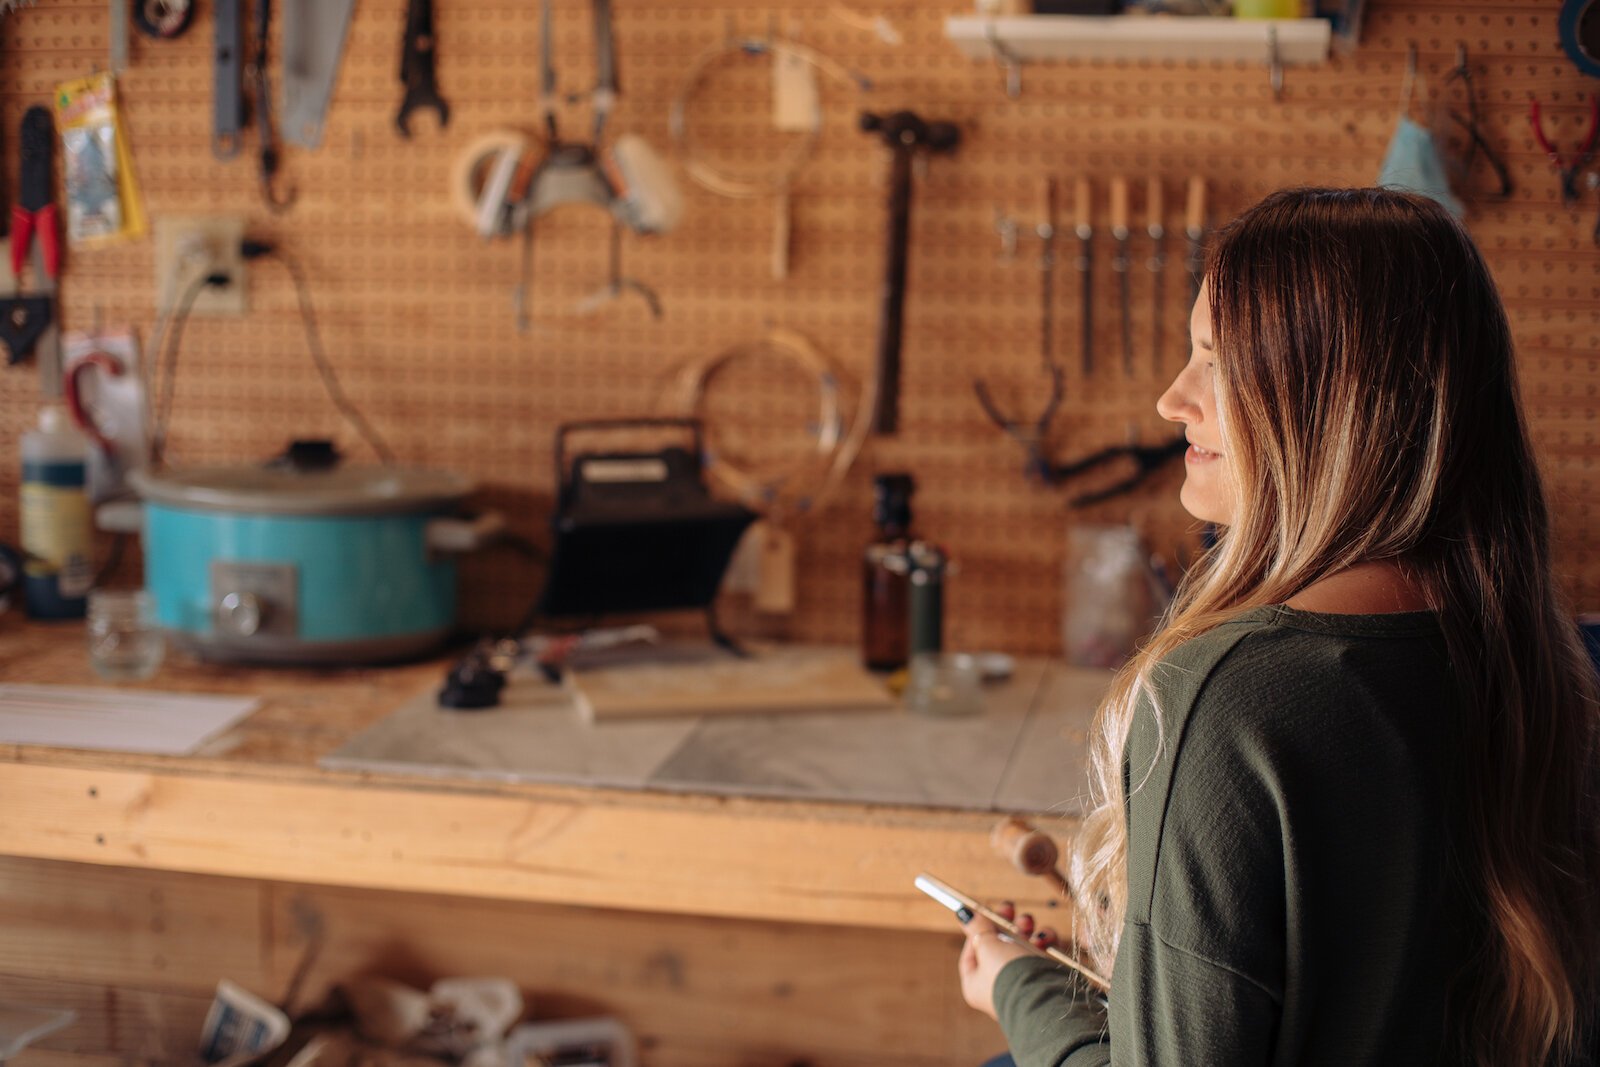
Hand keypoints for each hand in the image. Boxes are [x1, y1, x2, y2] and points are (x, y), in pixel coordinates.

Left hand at [957, 901, 1059, 1019]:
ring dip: (1026, 929)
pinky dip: (1045, 941)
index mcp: (976, 983)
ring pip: (1023, 944)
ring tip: (1027, 924)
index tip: (984, 914)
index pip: (971, 951)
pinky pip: (1043, 952)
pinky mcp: (1045, 977)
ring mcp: (1023, 981)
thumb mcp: (987, 946)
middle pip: (999, 944)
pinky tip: (1044, 940)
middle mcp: (998, 983)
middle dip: (1005, 924)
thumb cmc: (1008, 975)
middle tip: (1009, 908)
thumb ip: (977, 927)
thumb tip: (963, 913)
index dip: (977, 930)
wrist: (1044, 1000)